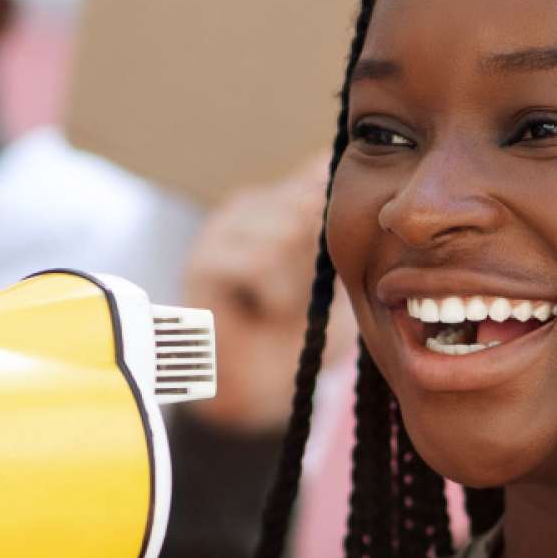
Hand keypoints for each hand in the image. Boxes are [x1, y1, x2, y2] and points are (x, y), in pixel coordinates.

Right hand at [183, 152, 353, 434]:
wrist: (263, 384)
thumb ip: (347, 227)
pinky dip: (275, 296)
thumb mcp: (342, 270)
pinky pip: (258, 262)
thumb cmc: (305, 329)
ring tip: (285, 307)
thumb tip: (353, 179)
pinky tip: (268, 313)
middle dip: (319, 255)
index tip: (347, 253)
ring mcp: (221, 229)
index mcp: (282, 198)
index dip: (340, 208)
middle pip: (308, 200)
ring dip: (298, 283)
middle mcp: (249, 204)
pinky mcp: (202, 260)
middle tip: (308, 294)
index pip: (319, 173)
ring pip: (285, 231)